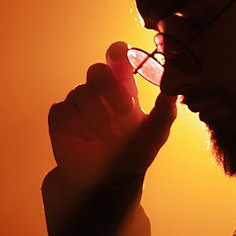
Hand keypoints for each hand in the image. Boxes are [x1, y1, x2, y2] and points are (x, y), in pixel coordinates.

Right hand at [48, 41, 176, 191]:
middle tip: (126, 110)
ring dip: (97, 115)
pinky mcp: (61, 120)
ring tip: (108, 137)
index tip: (122, 56)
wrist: (108, 182)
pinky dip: (77, 123)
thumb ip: (164, 112)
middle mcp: (100, 92)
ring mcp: (79, 105)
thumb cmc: (132, 153)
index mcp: (123, 88)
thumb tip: (174, 91)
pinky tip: (88, 137)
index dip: (118, 53)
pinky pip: (62, 109)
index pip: (118, 60)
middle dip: (111, 87)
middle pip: (97, 71)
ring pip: (80, 92)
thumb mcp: (154, 135)